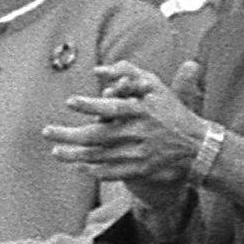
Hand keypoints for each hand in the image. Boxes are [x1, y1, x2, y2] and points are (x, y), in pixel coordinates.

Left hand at [43, 57, 212, 210]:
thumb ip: (127, 73)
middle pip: (98, 135)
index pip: (113, 107)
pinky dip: (93, 170)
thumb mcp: (154, 86)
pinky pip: (111, 173)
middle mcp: (139, 133)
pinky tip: (78, 166)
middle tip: (47, 132)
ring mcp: (139, 154)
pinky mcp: (140, 170)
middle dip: (69, 135)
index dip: (91, 104)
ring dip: (74, 155)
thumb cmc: (170, 110)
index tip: (70, 101)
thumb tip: (98, 70)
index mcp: (142, 110)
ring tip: (56, 151)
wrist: (197, 145)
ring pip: (100, 156)